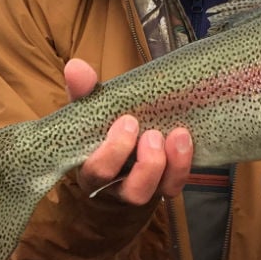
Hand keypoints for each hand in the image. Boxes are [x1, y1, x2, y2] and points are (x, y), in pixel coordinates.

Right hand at [63, 58, 192, 204]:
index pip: (98, 173)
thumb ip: (84, 90)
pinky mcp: (164, 184)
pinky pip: (175, 185)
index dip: (112, 153)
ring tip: (176, 134)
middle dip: (146, 164)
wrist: (122, 136)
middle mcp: (118, 187)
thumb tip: (75, 67)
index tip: (127, 120)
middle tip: (152, 133)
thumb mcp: (92, 107)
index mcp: (93, 169)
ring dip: (170, 165)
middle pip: (133, 193)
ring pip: (159, 192)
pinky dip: (183, 164)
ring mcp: (144, 188)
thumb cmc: (102, 125)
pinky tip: (184, 138)